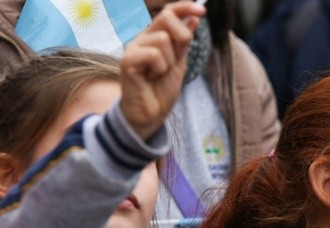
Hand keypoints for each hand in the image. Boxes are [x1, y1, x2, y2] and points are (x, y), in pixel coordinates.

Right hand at [119, 1, 205, 138]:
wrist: (151, 114)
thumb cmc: (161, 90)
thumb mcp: (179, 62)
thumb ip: (184, 41)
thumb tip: (195, 18)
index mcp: (155, 37)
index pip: (169, 12)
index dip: (185, 7)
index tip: (202, 10)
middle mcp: (143, 38)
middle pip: (166, 17)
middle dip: (181, 37)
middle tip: (176, 58)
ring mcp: (134, 48)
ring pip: (162, 39)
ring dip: (169, 60)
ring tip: (160, 73)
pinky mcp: (128, 60)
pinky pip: (154, 54)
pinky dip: (159, 68)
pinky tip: (152, 77)